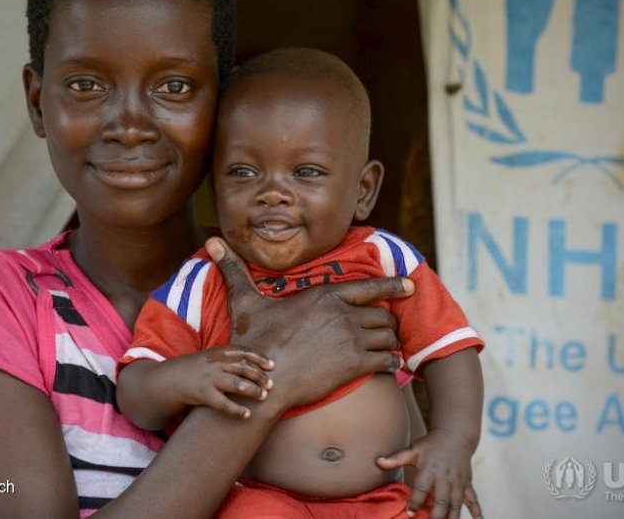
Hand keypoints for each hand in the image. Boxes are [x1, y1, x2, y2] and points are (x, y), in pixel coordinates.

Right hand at [167, 345, 274, 418]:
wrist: (172, 379)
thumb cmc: (198, 369)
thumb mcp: (213, 357)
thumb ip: (231, 358)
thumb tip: (257, 363)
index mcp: (220, 352)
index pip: (244, 352)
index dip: (260, 358)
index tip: (272, 366)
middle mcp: (216, 364)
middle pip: (244, 368)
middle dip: (259, 377)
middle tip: (271, 385)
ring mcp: (210, 379)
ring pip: (237, 385)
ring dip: (253, 391)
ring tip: (263, 397)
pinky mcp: (203, 394)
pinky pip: (223, 404)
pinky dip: (236, 410)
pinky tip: (247, 414)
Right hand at [205, 237, 410, 408]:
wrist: (263, 379)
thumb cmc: (254, 341)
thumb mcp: (245, 301)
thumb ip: (235, 271)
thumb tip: (214, 244)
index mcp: (324, 295)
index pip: (369, 286)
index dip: (393, 286)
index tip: (410, 286)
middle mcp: (343, 314)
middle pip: (382, 314)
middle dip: (386, 323)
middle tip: (386, 331)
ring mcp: (351, 339)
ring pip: (388, 337)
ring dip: (390, 343)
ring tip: (388, 349)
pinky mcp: (355, 365)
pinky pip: (387, 361)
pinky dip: (390, 364)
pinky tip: (388, 367)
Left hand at [377, 429, 481, 518]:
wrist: (455, 436)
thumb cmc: (430, 445)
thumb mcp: (413, 449)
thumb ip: (396, 458)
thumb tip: (377, 461)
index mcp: (429, 469)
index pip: (421, 488)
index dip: (416, 501)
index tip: (410, 514)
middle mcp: (445, 477)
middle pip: (441, 500)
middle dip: (436, 515)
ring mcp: (458, 482)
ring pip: (456, 504)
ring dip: (452, 518)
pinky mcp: (467, 485)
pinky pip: (473, 501)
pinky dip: (477, 513)